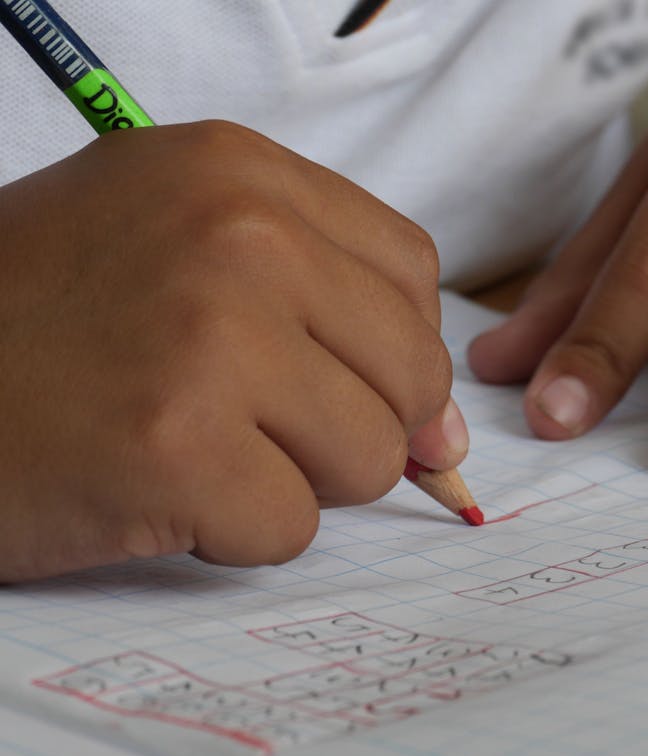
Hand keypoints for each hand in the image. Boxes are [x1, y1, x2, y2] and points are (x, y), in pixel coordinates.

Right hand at [0, 121, 460, 580]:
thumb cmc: (41, 322)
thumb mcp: (178, 251)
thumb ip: (327, 312)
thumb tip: (448, 433)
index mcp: (239, 173)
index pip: (410, 272)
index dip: (391, 347)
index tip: (346, 381)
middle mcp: (238, 236)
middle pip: (411, 371)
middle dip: (352, 423)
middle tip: (249, 422)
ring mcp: (211, 338)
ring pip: (369, 457)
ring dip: (292, 478)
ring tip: (194, 445)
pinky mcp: (178, 448)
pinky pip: (292, 527)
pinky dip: (232, 531)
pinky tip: (154, 487)